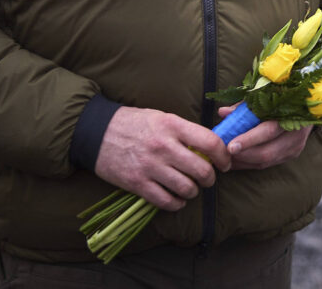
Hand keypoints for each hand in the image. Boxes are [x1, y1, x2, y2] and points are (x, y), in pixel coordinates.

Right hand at [93, 107, 231, 211]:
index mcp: (172, 125)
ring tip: (191, 188)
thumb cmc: (134, 123)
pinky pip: (166, 201)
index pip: (210, 142)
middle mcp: (164, 147)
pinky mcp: (137, 183)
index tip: (225, 162)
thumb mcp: (162, 117)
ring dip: (193, 192)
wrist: (97, 132)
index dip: (223, 156)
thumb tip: (210, 147)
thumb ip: (185, 131)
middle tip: (209, 178)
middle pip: (202, 170)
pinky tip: (177, 199)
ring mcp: (150, 167)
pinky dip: (176, 203)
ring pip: (186, 188)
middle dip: (210, 178)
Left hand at [216, 105, 311, 169]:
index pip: (268, 131)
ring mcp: (295, 146)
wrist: (308, 104)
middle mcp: (295, 134)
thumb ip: (244, 106)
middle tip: (223, 155)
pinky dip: (250, 164)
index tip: (230, 146)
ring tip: (225, 159)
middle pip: (267, 152)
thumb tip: (223, 112)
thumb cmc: (282, 98)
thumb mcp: (264, 97)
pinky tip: (236, 161)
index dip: (249, 140)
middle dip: (243, 155)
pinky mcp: (292, 154)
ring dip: (244, 162)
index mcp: (290, 114)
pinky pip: (268, 164)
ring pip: (266, 161)